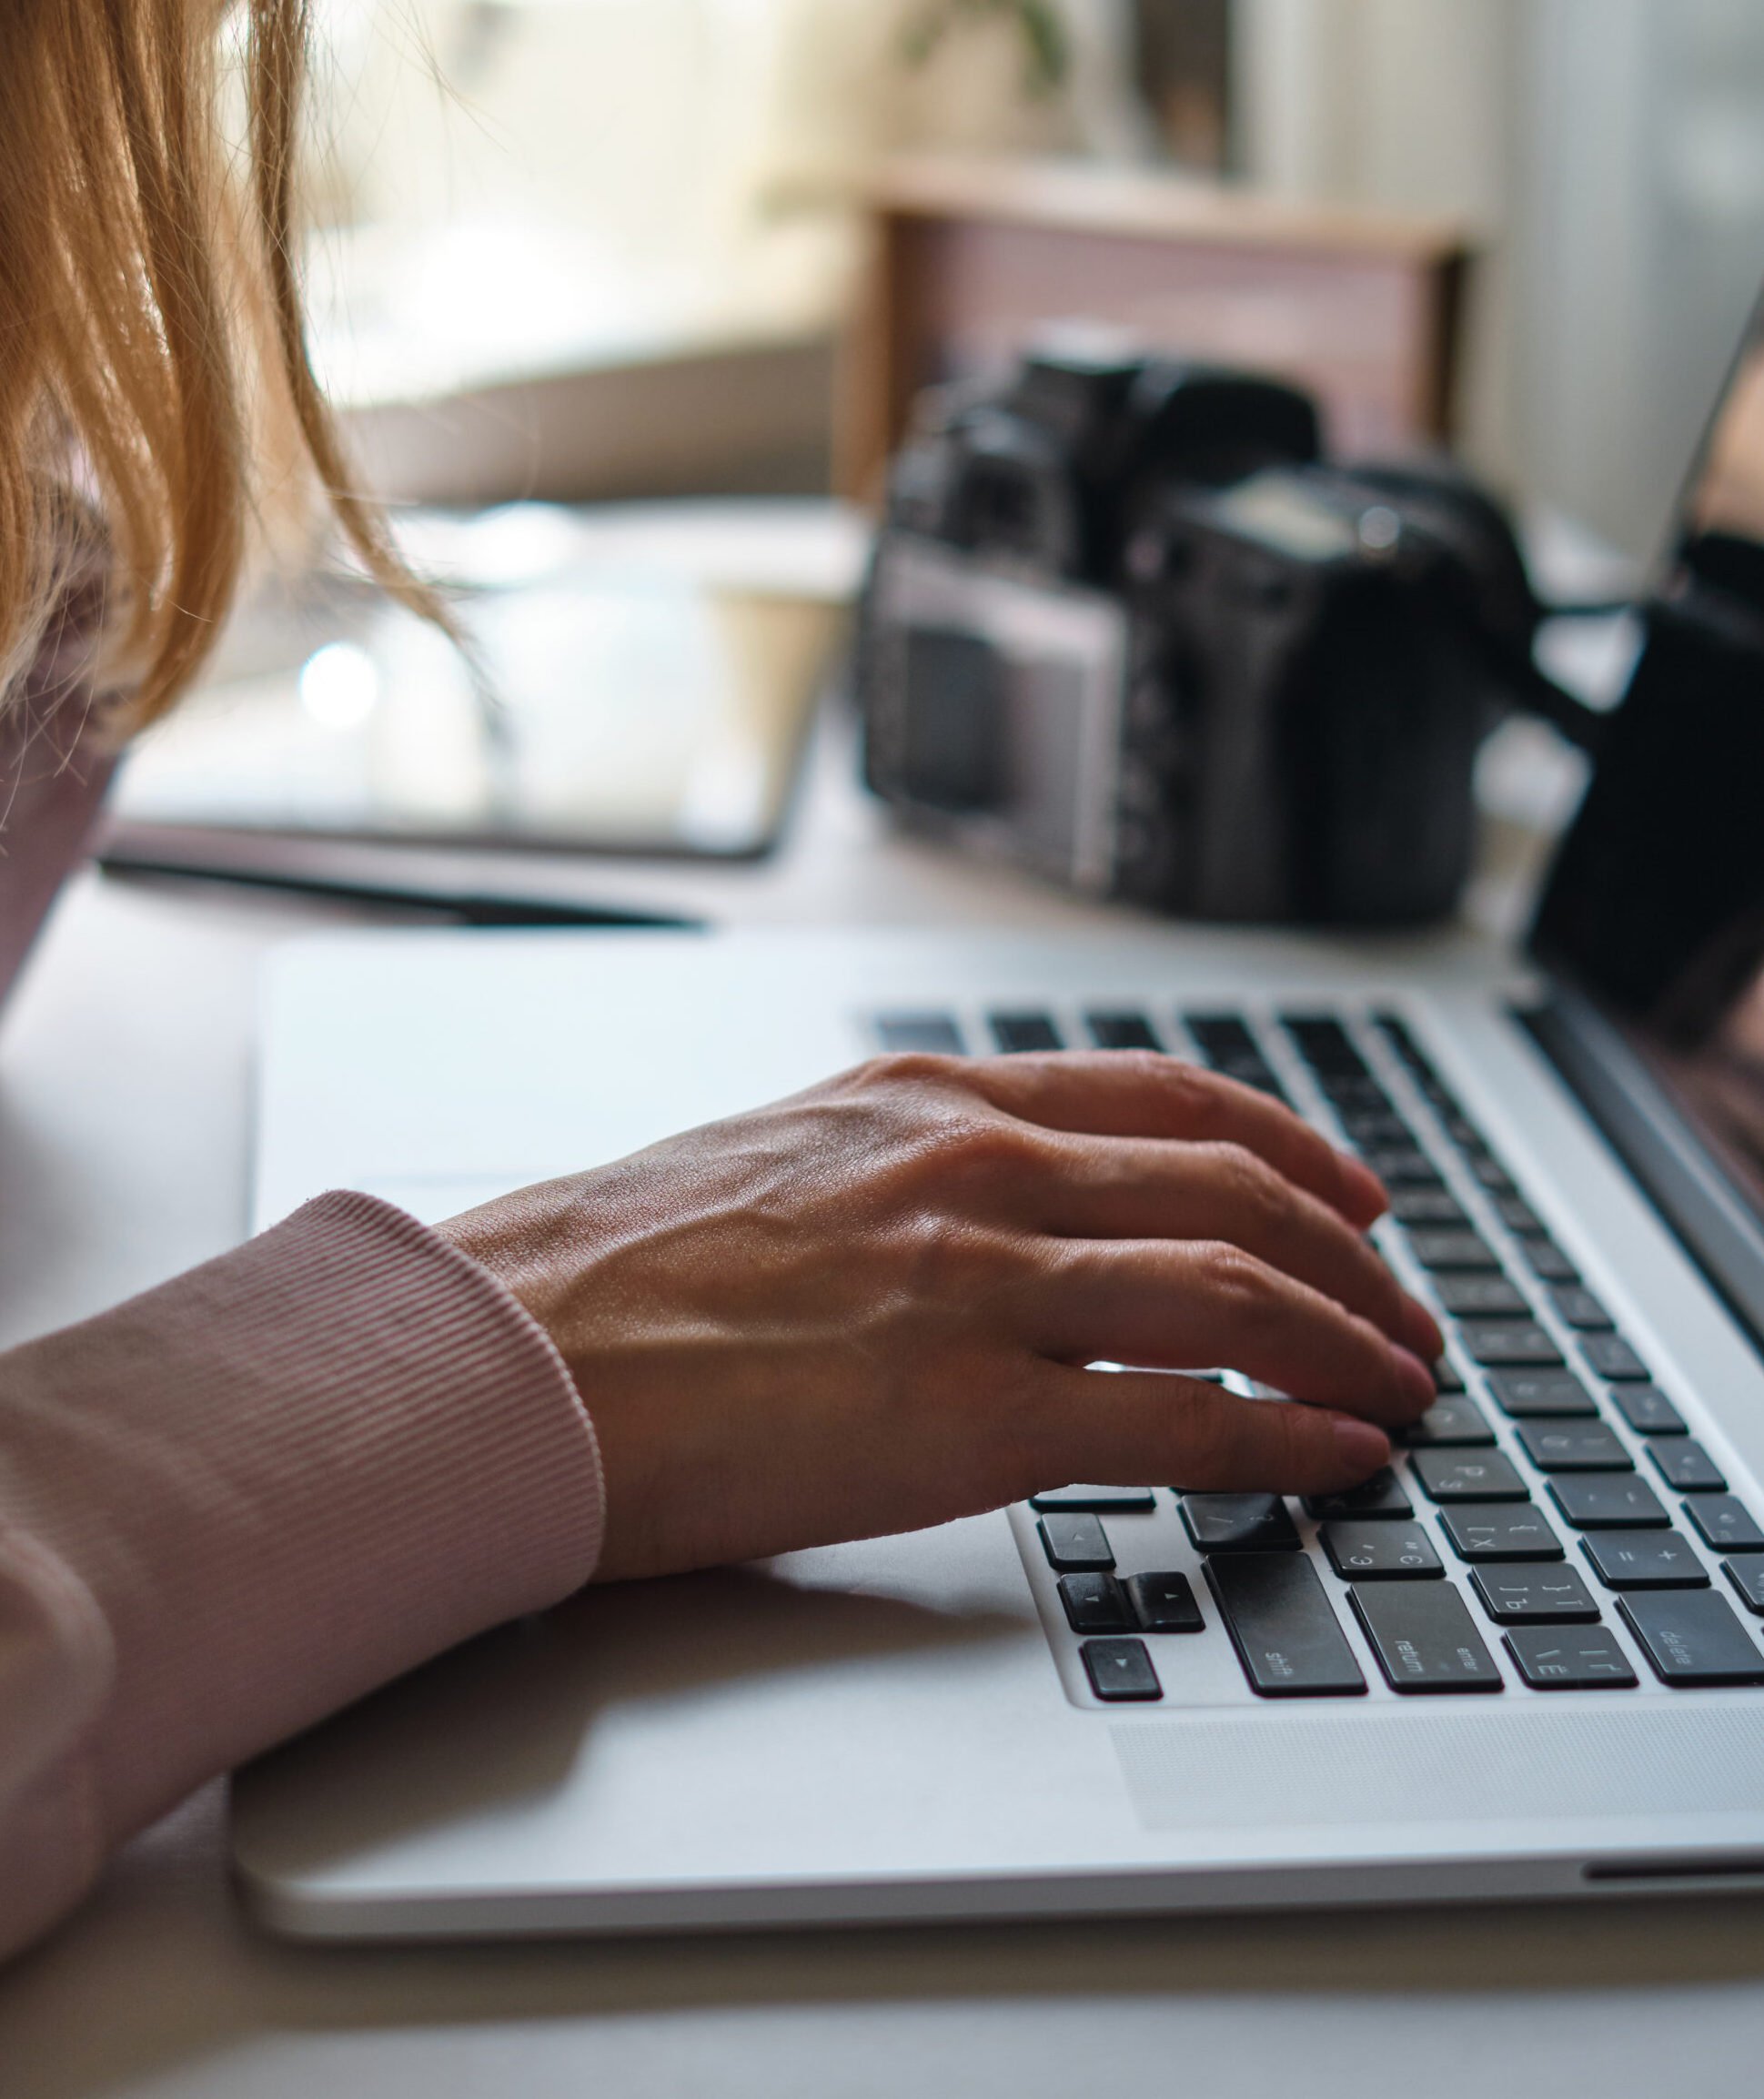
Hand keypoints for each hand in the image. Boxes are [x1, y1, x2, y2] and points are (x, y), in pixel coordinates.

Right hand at [438, 1052, 1442, 1583]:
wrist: (504, 1353)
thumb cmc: (608, 1273)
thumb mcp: (776, 1161)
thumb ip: (895, 1170)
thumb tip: (974, 1219)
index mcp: (927, 1100)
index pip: (1164, 1098)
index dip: (1287, 1145)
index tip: (1348, 1189)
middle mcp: (976, 1169)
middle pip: (1236, 1192)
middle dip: (1352, 1257)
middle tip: (1406, 1309)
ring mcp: (981, 1284)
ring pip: (1238, 1291)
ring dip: (1349, 1343)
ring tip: (1402, 1387)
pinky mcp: (968, 1413)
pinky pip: (1186, 1418)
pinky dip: (1289, 1436)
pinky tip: (1341, 1455)